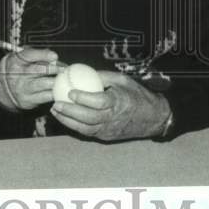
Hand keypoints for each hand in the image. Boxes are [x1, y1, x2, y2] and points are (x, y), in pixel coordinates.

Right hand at [0, 47, 60, 110]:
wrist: (5, 90)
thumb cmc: (19, 70)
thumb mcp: (22, 59)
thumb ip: (36, 55)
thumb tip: (53, 57)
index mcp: (16, 61)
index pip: (29, 55)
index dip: (43, 55)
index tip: (54, 56)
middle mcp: (18, 74)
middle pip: (37, 70)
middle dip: (52, 69)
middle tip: (63, 68)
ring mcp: (23, 88)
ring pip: (42, 84)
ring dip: (55, 81)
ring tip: (63, 78)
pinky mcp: (29, 100)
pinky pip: (45, 97)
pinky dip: (54, 93)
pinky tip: (61, 89)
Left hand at [50, 71, 170, 141]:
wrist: (152, 117)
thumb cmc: (137, 95)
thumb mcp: (122, 80)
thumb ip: (103, 76)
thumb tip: (82, 71)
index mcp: (119, 102)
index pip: (99, 102)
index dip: (83, 98)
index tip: (70, 92)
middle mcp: (113, 118)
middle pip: (89, 118)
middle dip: (70, 112)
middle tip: (56, 103)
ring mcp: (109, 130)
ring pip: (86, 129)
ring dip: (68, 121)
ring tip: (56, 111)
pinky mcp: (106, 137)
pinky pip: (89, 133)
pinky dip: (75, 126)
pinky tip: (66, 118)